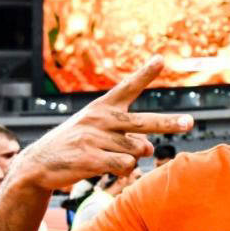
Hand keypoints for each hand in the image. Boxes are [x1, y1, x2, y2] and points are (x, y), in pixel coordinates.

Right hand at [14, 55, 193, 189]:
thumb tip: (149, 148)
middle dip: (169, 123)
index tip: (161, 59)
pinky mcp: (90, 158)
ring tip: (111, 157)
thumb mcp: (98, 132)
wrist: (39, 164)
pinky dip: (124, 171)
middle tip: (190, 123)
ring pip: (137, 150)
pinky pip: (125, 166)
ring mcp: (94, 138)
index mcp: (102, 107)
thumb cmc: (76, 144)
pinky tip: (107, 169)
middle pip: (144, 122)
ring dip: (133, 158)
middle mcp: (100, 118)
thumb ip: (129, 136)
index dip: (145, 73)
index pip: (127, 87)